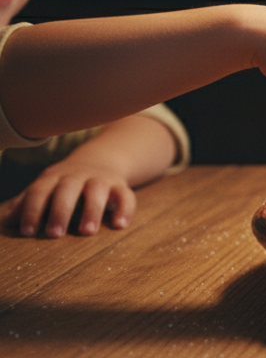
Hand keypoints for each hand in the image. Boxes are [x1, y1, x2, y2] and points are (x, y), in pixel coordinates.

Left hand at [3, 115, 176, 237]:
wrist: (103, 158)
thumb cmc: (66, 182)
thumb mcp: (46, 186)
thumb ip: (27, 202)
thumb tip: (5, 222)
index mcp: (54, 177)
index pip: (40, 191)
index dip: (33, 210)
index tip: (28, 232)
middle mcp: (77, 175)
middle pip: (67, 189)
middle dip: (61, 211)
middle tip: (54, 234)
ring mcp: (101, 179)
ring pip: (97, 190)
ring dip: (92, 210)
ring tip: (87, 232)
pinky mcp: (120, 186)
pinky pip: (126, 195)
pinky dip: (124, 209)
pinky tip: (119, 225)